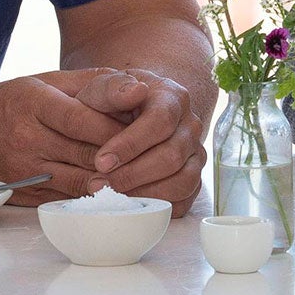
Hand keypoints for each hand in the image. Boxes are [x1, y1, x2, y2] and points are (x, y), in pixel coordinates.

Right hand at [0, 71, 129, 205]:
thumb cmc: (12, 103)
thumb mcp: (46, 80)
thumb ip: (92, 83)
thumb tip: (136, 88)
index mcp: (33, 103)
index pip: (80, 119)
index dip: (113, 128)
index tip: (141, 128)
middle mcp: (27, 138)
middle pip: (84, 152)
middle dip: (120, 155)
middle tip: (152, 155)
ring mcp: (25, 171)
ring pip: (78, 181)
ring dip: (111, 182)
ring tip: (140, 178)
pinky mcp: (26, 194)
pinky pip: (66, 199)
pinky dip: (92, 197)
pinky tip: (114, 193)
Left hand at [73, 68, 207, 214]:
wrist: (121, 117)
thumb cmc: (110, 104)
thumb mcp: (101, 89)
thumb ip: (112, 87)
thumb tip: (136, 91)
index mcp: (172, 97)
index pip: (160, 121)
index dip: (131, 144)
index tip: (100, 161)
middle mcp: (190, 125)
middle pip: (172, 155)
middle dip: (133, 174)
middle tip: (99, 184)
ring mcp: (194, 154)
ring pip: (183, 182)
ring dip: (145, 193)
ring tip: (112, 197)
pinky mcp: (192, 179)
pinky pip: (183, 201)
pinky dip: (156, 207)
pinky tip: (128, 205)